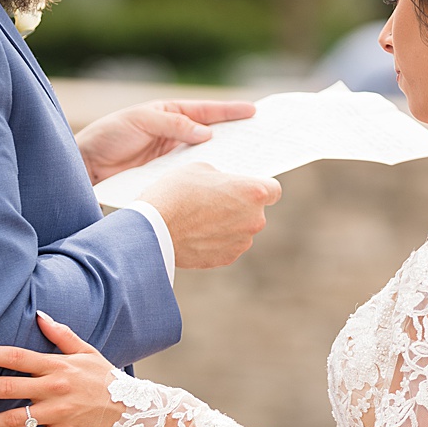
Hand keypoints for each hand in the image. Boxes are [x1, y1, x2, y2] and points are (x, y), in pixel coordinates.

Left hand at [0, 312, 121, 426]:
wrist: (136, 413)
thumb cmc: (108, 380)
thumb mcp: (89, 353)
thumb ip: (62, 335)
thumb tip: (39, 315)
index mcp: (60, 366)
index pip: (16, 357)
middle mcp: (56, 389)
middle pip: (6, 387)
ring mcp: (59, 414)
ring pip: (13, 419)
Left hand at [75, 99, 257, 183]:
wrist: (84, 166)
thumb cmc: (108, 136)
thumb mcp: (140, 122)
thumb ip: (173, 125)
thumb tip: (207, 134)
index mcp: (172, 114)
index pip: (207, 111)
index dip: (231, 111)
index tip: (254, 111)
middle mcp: (177, 134)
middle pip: (213, 134)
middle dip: (237, 135)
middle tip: (263, 138)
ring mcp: (174, 156)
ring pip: (207, 156)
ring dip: (225, 159)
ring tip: (249, 164)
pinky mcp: (168, 175)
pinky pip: (193, 174)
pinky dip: (207, 177)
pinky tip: (222, 183)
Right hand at [140, 162, 281, 268]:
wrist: (154, 228)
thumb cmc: (175, 192)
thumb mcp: (200, 169)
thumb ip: (221, 178)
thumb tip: (223, 186)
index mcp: (254, 192)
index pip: (273, 190)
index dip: (260, 188)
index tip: (247, 189)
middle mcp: (255, 219)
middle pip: (255, 211)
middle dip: (239, 206)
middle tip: (213, 202)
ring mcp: (242, 241)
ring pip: (241, 230)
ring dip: (228, 225)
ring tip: (200, 219)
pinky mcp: (228, 257)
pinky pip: (228, 246)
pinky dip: (217, 241)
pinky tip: (196, 234)